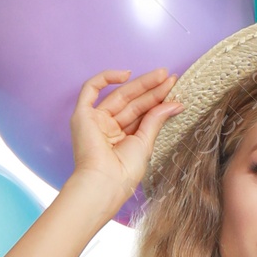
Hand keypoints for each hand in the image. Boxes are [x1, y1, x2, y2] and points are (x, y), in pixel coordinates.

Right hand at [67, 68, 182, 205]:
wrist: (105, 182)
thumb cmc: (124, 172)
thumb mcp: (145, 143)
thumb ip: (156, 120)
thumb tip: (175, 104)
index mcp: (122, 138)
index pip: (141, 113)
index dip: (157, 101)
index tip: (175, 91)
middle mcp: (108, 128)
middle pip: (132, 102)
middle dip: (152, 89)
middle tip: (171, 78)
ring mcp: (94, 121)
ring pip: (119, 94)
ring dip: (141, 83)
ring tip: (163, 75)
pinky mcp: (82, 115)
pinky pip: (90, 89)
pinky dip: (105, 78)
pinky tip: (127, 74)